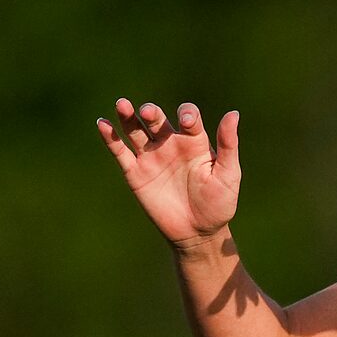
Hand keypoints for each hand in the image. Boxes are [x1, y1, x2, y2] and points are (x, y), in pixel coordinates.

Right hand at [97, 98, 239, 250]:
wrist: (198, 231)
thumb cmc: (219, 203)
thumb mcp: (228, 174)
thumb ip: (228, 145)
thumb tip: (233, 113)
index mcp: (195, 141)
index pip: (188, 118)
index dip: (187, 114)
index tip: (187, 121)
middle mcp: (170, 144)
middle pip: (157, 120)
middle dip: (152, 113)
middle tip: (148, 112)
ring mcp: (151, 157)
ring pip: (135, 130)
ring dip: (128, 117)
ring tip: (122, 104)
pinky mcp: (135, 173)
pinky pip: (120, 152)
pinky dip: (110, 137)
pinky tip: (102, 123)